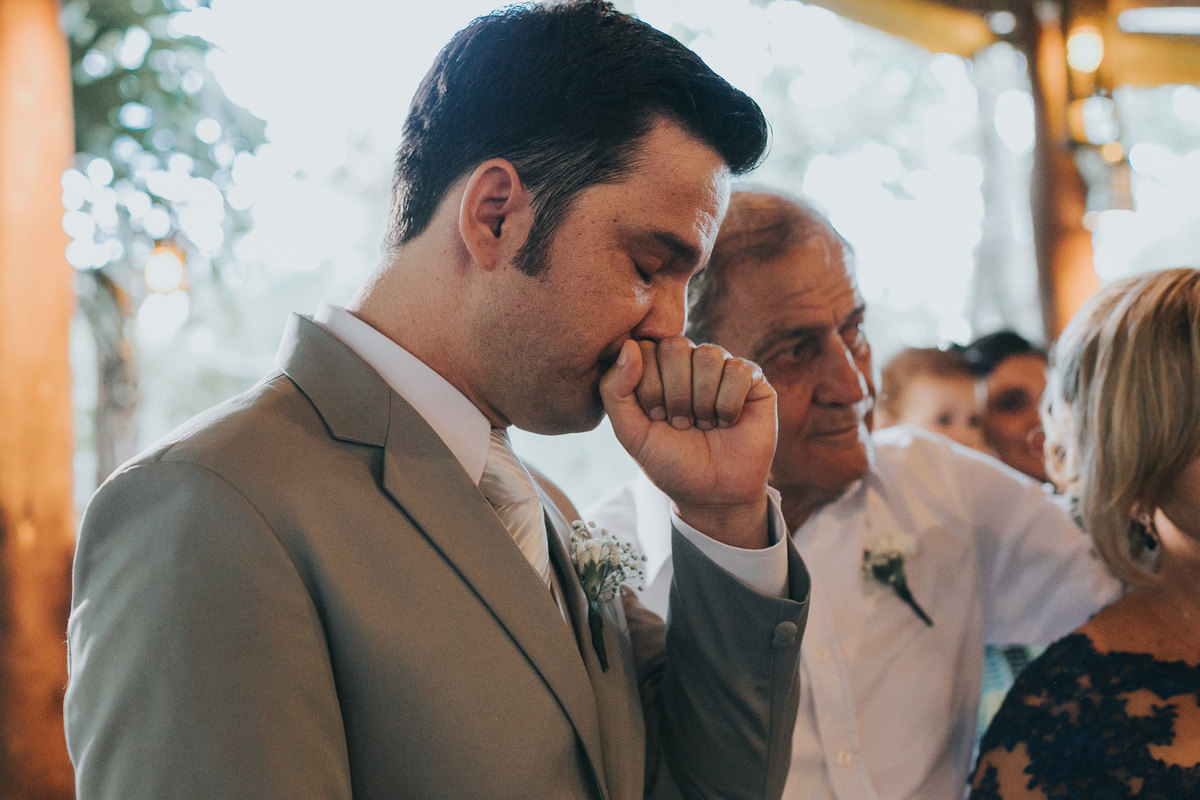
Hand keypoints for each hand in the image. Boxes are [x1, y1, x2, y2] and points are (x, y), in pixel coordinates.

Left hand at [600, 336, 776, 548]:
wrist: (713, 495)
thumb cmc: (670, 461)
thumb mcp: (630, 432)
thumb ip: (615, 390)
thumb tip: (629, 344)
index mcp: (658, 367)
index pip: (646, 348)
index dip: (649, 386)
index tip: (656, 418)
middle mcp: (689, 361)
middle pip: (675, 347)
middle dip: (675, 394)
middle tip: (681, 424)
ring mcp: (722, 367)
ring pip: (708, 356)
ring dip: (702, 401)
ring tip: (704, 425)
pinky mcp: (752, 379)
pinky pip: (738, 370)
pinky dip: (728, 404)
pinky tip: (727, 422)